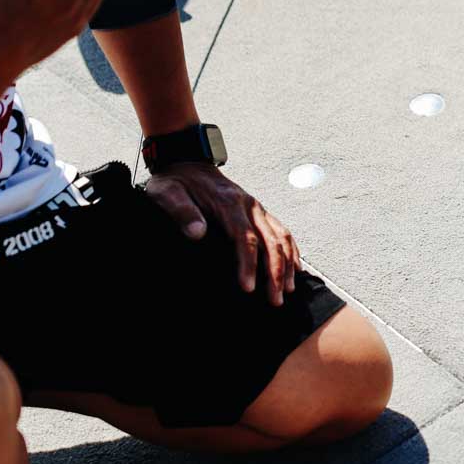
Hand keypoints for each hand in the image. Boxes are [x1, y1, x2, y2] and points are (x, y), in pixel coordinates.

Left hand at [144, 163, 302, 305]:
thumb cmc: (174, 182)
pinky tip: (296, 269)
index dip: (249, 264)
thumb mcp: (167, 193)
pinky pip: (282, 231)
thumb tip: (198, 233)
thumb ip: (181, 212)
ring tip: (288, 291)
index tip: (248, 288)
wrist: (187, 162)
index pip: (245, 238)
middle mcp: (250, 205)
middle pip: (271, 241)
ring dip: (288, 265)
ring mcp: (257, 208)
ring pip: (282, 237)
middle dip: (276, 272)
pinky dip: (292, 251)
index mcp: (229, 203)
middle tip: (275, 301)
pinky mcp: (259, 211)